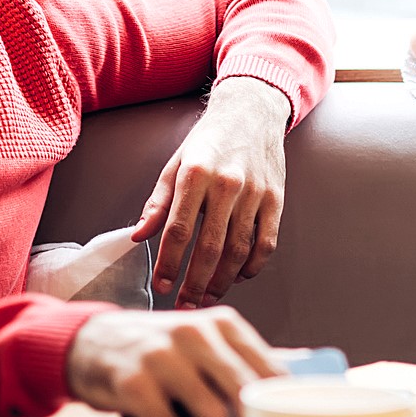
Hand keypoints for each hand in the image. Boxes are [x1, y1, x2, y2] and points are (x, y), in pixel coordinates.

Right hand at [65, 307, 282, 416]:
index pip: (270, 369)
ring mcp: (163, 357)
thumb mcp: (202, 340)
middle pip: (245, 393)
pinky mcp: (134, 383)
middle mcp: (195, 334)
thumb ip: (244, 356)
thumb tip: (302, 370)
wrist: (89, 342)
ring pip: (212, 414)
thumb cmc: (156, 348)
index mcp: (222, 324)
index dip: (283, 410)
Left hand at [132, 77, 291, 307]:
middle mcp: (227, 184)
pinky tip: (238, 277)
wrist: (252, 112)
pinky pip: (266, 243)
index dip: (169, 265)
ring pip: (239, 251)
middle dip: (195, 283)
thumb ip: (158, 202)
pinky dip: (252, 266)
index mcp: (195, 174)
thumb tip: (139, 236)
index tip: (162, 287)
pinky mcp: (276, 199)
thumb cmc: (208, 141)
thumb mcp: (175, 163)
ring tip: (207, 296)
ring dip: (222, 280)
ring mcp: (255, 193)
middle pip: (211, 248)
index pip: (179, 231)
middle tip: (184, 304)